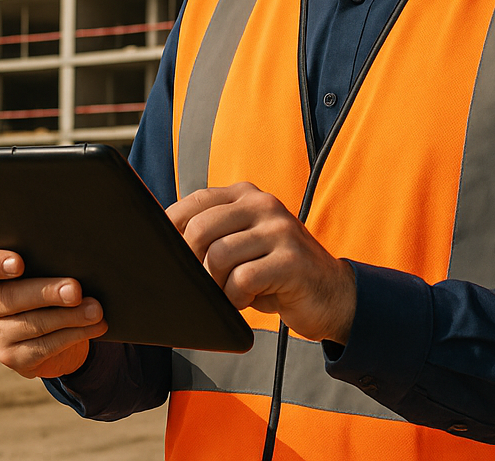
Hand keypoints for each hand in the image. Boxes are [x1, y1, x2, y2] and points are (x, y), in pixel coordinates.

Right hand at [0, 246, 106, 378]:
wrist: (48, 321)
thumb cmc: (43, 276)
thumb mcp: (39, 263)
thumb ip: (45, 256)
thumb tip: (77, 258)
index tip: (19, 263)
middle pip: (10, 297)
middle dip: (47, 293)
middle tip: (75, 290)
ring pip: (32, 325)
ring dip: (68, 317)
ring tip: (95, 310)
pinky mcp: (10, 357)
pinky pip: (43, 347)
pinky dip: (73, 336)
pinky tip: (94, 326)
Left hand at [166, 182, 355, 343]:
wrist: (334, 295)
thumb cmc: (276, 273)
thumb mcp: (243, 244)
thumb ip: (212, 235)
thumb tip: (161, 243)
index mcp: (247, 195)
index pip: (193, 203)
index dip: (171, 232)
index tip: (171, 257)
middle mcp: (263, 204)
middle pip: (200, 230)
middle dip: (193, 264)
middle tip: (206, 284)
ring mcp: (280, 230)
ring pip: (219, 256)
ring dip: (217, 285)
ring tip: (231, 293)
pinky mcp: (291, 260)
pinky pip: (243, 280)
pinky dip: (236, 298)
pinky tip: (248, 300)